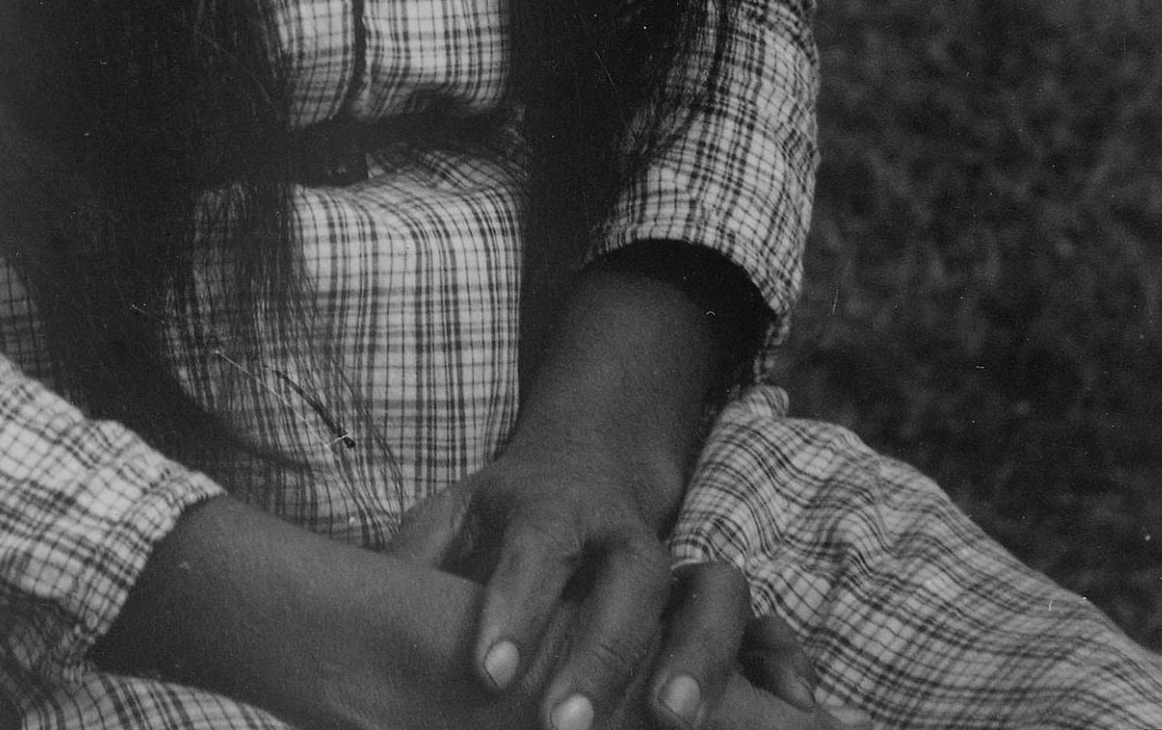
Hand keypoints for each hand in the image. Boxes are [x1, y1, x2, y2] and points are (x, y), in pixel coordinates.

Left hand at [394, 476, 851, 729]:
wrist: (590, 458)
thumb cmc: (508, 514)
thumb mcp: (453, 515)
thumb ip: (417, 558)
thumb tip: (373, 609)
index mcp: (546, 508)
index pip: (531, 551)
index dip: (513, 608)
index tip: (489, 672)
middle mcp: (621, 532)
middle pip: (629, 578)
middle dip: (603, 651)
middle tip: (565, 725)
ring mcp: (679, 564)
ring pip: (712, 592)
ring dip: (699, 654)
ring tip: (670, 721)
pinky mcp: (718, 600)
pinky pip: (768, 624)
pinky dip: (783, 662)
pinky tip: (789, 708)